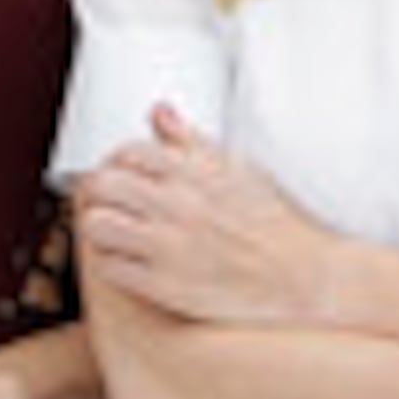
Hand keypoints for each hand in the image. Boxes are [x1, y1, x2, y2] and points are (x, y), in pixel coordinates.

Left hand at [72, 103, 338, 326]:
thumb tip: (159, 112)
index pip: (127, 153)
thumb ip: (191, 141)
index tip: (125, 176)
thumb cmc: (272, 221)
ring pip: (97, 226)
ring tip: (118, 235)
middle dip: (102, 193)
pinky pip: (110, 269)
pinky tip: (130, 263)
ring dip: (102, 228)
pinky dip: (112, 264)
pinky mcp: (165, 286)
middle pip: (102, 186)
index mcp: (194, 173)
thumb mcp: (238, 168)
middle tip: (113, 205)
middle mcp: (177, 206)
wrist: (301, 274)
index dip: (119, 163)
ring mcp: (168, 247)